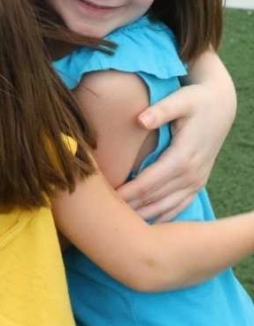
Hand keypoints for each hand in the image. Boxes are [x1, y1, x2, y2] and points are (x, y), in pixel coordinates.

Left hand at [117, 72, 235, 221]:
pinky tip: (148, 224)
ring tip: (120, 225)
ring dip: (144, 216)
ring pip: (167, 207)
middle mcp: (191, 175)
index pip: (149, 182)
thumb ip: (161, 110)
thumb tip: (140, 119)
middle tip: (105, 216)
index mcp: (183, 157)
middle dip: (130, 207)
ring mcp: (196, 181)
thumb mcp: (180, 100)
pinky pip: (180, 206)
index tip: (106, 198)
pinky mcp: (198, 183)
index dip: (127, 192)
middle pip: (155, 199)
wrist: (220, 107)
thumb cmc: (196, 101)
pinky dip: (164, 216)